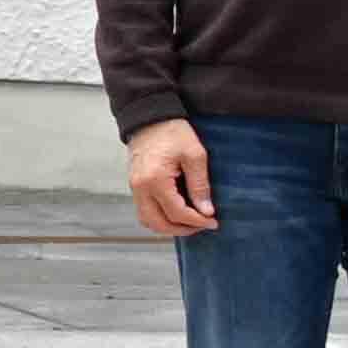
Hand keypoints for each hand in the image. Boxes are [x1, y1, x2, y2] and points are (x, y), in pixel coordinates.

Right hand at [125, 118, 216, 237]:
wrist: (149, 117)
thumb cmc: (172, 132)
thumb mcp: (194, 156)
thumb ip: (200, 185)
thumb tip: (206, 211)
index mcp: (155, 180)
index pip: (177, 212)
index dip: (197, 221)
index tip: (213, 222)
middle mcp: (140, 187)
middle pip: (158, 223)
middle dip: (182, 229)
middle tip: (202, 225)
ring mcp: (134, 187)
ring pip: (148, 221)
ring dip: (168, 226)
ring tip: (189, 222)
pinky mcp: (135, 185)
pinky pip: (144, 210)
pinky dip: (160, 217)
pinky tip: (176, 211)